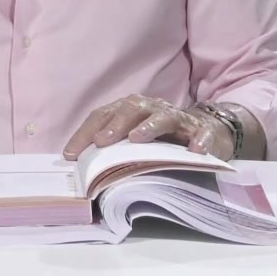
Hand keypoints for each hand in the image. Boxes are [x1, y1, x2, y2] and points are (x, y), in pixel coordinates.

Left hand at [61, 94, 234, 161]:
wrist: (205, 131)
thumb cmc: (161, 138)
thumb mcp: (133, 141)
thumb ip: (110, 149)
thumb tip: (79, 166)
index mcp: (130, 110)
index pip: (103, 115)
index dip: (85, 133)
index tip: (71, 154)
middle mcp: (152, 109)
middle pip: (131, 109)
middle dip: (115, 125)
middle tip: (101, 142)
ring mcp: (179, 119)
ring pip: (164, 116)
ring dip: (149, 126)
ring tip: (137, 139)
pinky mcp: (202, 131)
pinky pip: (202, 133)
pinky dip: (199, 140)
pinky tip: (195, 151)